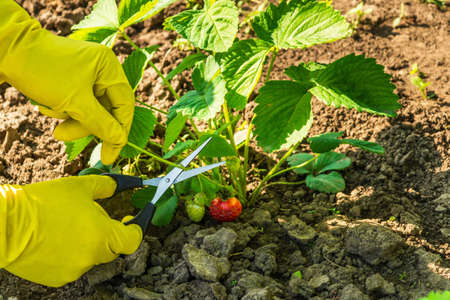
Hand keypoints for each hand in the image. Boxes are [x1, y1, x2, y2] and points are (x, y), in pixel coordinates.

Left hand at [0, 1, 134, 163]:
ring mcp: (87, 73)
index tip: (110, 156)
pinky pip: (77, 103)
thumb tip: (119, 140)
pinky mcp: (72, 78)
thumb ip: (101, 123)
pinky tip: (46, 107)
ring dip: (71, 119)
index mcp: (109, 67)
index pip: (125, 105)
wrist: (5, 49)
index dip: (119, 132)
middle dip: (85, 125)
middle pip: (106, 109)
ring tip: (50, 121)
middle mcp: (102, 68)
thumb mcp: (74, 102)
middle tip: (62, 136)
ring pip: (90, 109)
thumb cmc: (43, 71)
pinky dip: (64, 110)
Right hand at [0, 176, 141, 286]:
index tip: (136, 216)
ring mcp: (75, 271)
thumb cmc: (45, 202)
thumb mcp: (81, 186)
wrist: (7, 225)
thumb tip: (125, 183)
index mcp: (103, 236)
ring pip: (92, 255)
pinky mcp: (58, 278)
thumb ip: (108, 186)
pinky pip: (74, 265)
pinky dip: (71, 253)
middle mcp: (92, 258)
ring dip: (88, 242)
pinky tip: (56, 238)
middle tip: (94, 215)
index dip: (138, 226)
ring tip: (67, 224)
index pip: (134, 239)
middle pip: (113, 247)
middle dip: (109, 231)